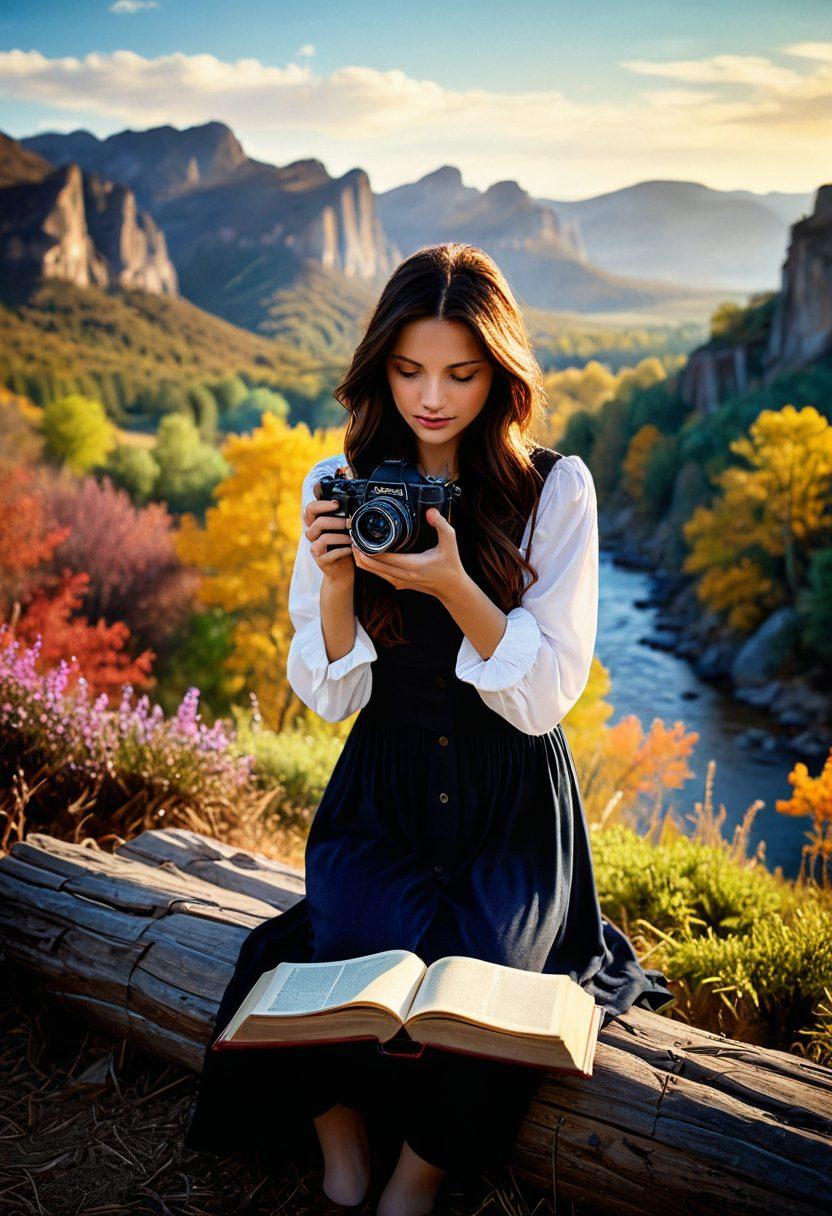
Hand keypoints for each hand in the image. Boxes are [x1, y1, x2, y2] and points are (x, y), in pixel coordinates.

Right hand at [303, 493, 354, 585]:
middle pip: (318, 523)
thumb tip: (353, 508)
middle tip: (350, 523)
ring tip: (351, 538)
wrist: (342, 570)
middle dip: (336, 521)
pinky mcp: (320, 560)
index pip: (311, 509)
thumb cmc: (343, 545)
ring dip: (341, 537)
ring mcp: (315, 548)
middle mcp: (312, 534)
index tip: (336, 504)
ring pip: (324, 538)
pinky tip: (350, 549)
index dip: (321, 505)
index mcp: (315, 523)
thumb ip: (341, 519)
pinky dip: (343, 550)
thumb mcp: (342, 530)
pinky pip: (331, 554)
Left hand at [350, 507, 467, 599]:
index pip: (382, 557)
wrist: (451, 588)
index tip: (358, 534)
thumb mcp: (450, 541)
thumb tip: (430, 511)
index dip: (367, 547)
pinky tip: (365, 555)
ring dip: (361, 559)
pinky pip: (379, 574)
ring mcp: (399, 581)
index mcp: (412, 565)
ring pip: (373, 572)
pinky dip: (369, 565)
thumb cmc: (451, 565)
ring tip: (355, 544)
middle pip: (372, 565)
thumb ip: (441, 524)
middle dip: (359, 551)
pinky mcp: (399, 583)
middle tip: (352, 536)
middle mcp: (403, 575)